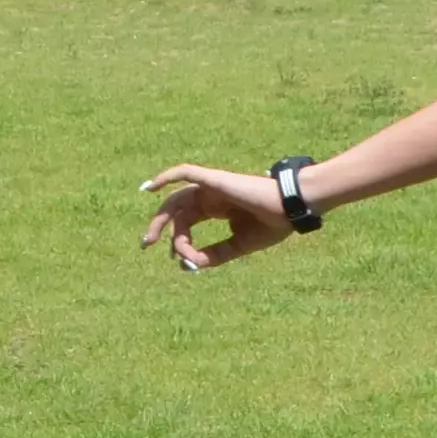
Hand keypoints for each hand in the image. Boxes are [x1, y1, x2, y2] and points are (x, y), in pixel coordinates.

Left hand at [139, 164, 295, 272]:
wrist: (291, 209)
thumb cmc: (271, 224)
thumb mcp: (237, 246)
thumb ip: (213, 254)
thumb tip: (186, 265)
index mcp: (216, 208)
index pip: (188, 222)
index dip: (180, 242)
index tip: (185, 261)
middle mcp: (210, 196)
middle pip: (177, 210)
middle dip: (160, 228)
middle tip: (145, 245)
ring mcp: (211, 186)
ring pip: (176, 198)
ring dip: (160, 216)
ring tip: (149, 238)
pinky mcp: (215, 180)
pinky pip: (186, 172)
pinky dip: (166, 176)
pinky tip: (150, 188)